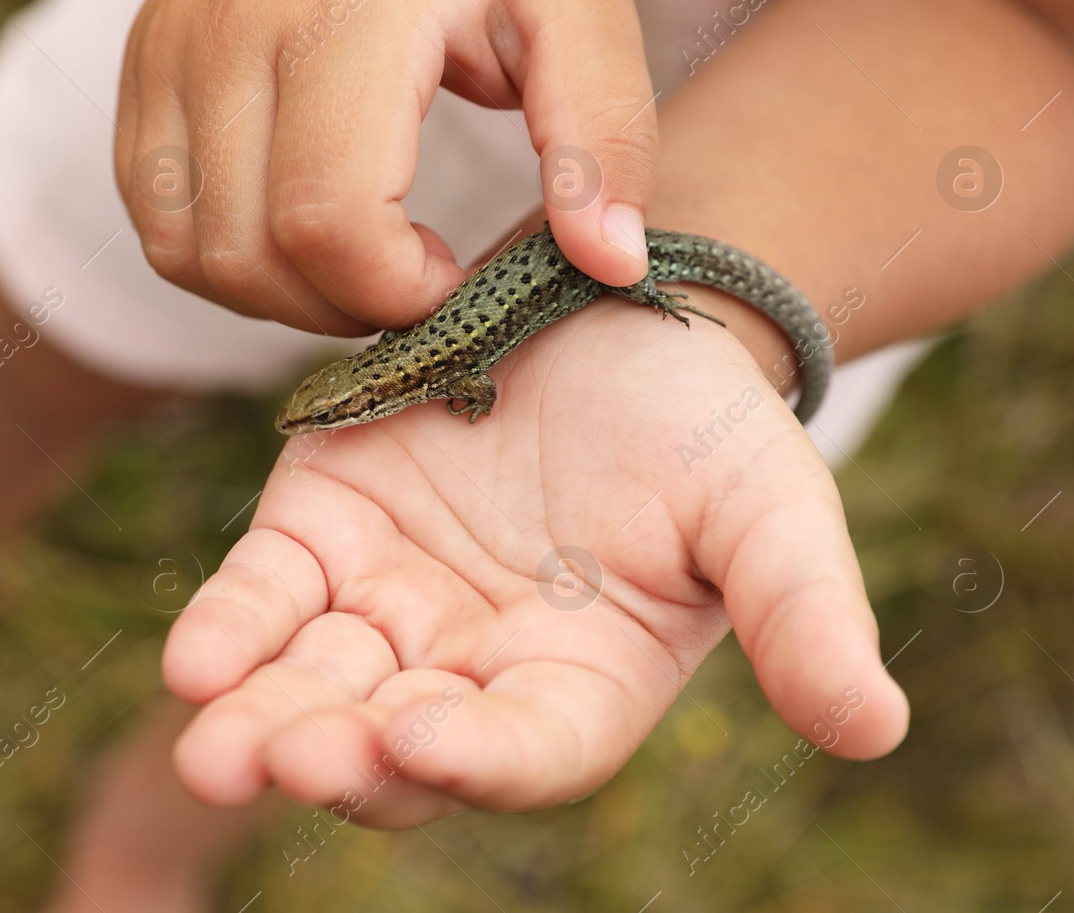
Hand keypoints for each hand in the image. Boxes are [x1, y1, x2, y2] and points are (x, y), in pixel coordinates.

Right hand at [116, 0, 656, 335]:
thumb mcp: (581, 11)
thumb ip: (603, 136)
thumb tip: (608, 265)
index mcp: (343, 13)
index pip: (330, 220)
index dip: (396, 292)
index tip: (452, 276)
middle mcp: (230, 29)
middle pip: (252, 254)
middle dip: (342, 306)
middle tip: (410, 277)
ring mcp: (169, 49)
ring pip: (190, 255)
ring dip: (277, 298)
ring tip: (355, 259)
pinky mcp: (141, 69)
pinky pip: (157, 223)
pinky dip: (226, 261)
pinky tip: (298, 230)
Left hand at [162, 297, 908, 824]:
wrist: (607, 312)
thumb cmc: (701, 421)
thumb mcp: (765, 505)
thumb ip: (803, 612)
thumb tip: (878, 731)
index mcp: (580, 684)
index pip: (527, 749)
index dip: (480, 758)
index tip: (428, 744)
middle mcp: (471, 668)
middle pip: (396, 744)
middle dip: (338, 759)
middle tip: (279, 762)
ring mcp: (387, 607)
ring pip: (314, 686)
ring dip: (260, 720)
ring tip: (213, 748)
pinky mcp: (321, 533)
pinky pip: (268, 598)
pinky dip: (231, 628)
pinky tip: (195, 659)